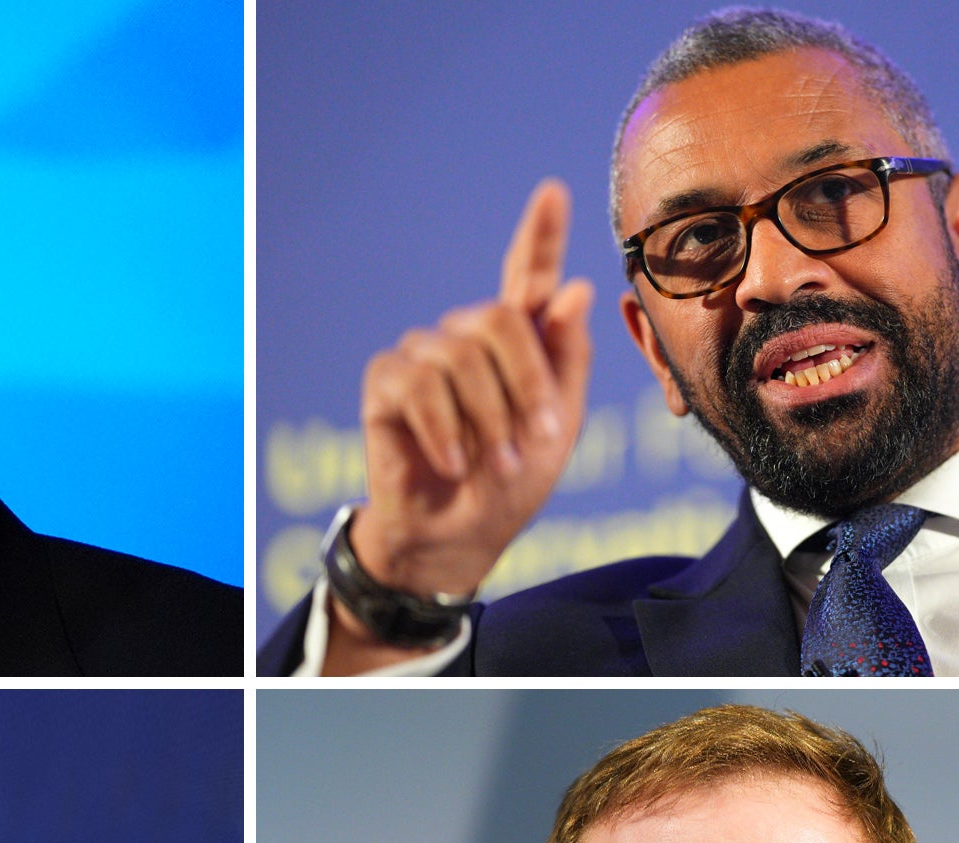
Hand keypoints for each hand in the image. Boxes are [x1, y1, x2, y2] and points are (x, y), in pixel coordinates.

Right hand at [349, 179, 594, 604]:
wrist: (458, 536)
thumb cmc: (511, 480)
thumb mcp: (559, 423)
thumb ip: (567, 357)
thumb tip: (574, 288)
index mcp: (515, 341)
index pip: (525, 275)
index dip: (539, 233)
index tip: (554, 191)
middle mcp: (465, 337)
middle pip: (497, 318)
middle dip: (524, 383)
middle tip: (533, 440)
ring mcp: (421, 354)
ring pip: (460, 356)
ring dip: (487, 419)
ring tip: (493, 463)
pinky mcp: (385, 381)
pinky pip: (420, 384)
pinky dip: (445, 431)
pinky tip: (454, 462)